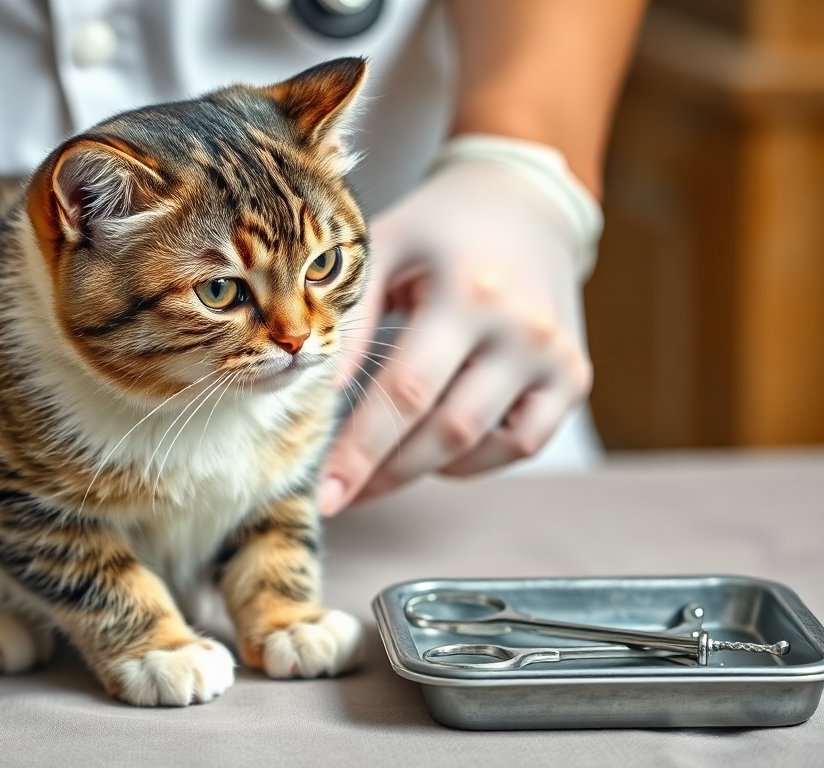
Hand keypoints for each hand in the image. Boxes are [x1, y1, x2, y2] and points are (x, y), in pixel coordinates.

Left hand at [320, 144, 596, 514]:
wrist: (524, 203)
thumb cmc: (438, 229)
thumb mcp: (384, 250)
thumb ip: (350, 319)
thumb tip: (308, 389)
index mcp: (468, 293)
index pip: (406, 392)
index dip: (361, 449)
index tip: (324, 491)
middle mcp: (522, 330)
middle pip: (446, 431)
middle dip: (384, 473)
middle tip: (340, 495)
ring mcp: (554, 358)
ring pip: (482, 447)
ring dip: (422, 469)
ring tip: (377, 467)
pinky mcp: (573, 377)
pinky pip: (522, 444)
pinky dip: (474, 458)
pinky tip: (437, 446)